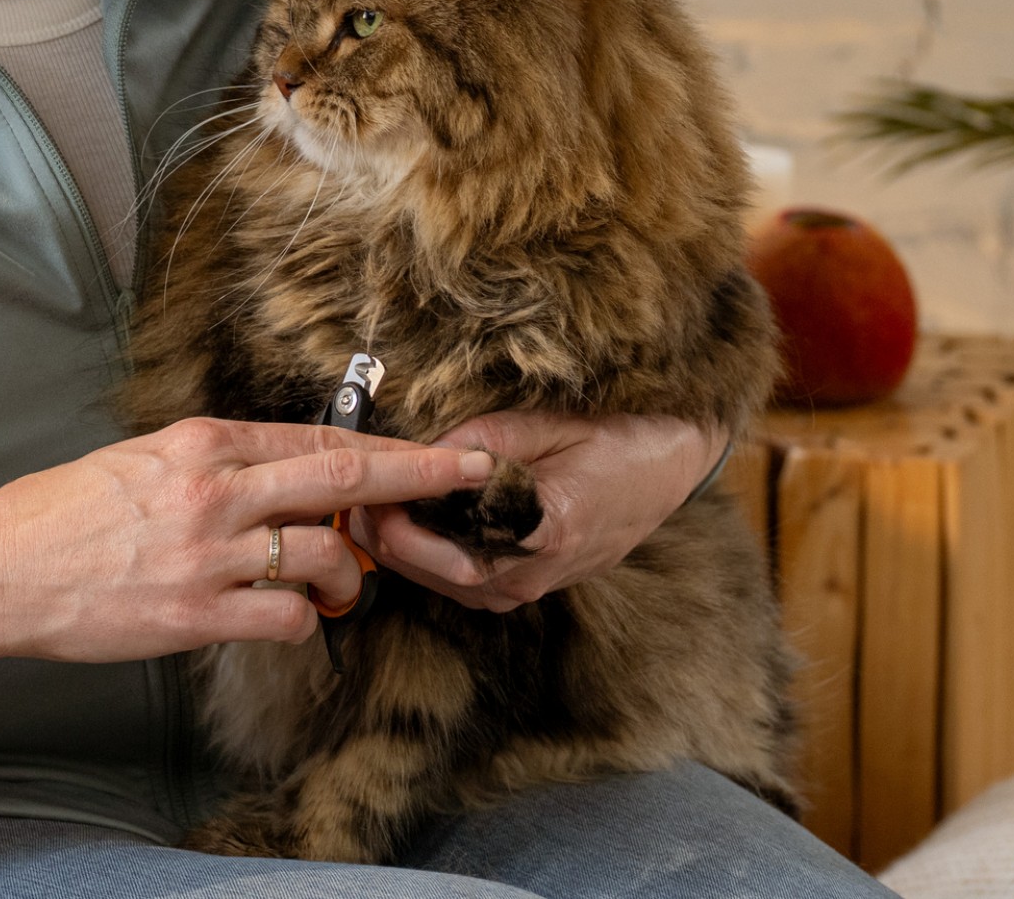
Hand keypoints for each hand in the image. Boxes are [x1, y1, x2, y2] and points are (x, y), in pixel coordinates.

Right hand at [0, 417, 495, 661]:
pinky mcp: (194, 614)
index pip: (318, 439)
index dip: (387, 446)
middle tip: (469, 476)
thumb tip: (285, 464)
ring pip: (324, 554)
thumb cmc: (67, 510)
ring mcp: (209, 553)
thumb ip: (219, 458)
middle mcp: (217, 489)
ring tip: (347, 586)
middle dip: (418, 476)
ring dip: (352, 574)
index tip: (438, 448)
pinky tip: (296, 618)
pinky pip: (284, 616)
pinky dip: (304, 619)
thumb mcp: (145, 457)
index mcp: (205, 442)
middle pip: (343, 477)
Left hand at [351, 412, 726, 612]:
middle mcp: (527, 577)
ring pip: (436, 580)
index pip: (438, 539)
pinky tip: (405, 518)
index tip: (359, 480)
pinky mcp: (522, 587)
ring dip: (398, 544)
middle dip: (382, 529)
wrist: (667, 465)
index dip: (391, 512)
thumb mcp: (543, 423)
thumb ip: (476, 441)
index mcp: (539, 536)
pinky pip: (457, 579)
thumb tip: (411, 450)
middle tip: (346, 488)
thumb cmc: (614, 436)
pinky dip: (424, 553)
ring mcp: (525, 591)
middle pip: (427, 568)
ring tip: (364, 497)